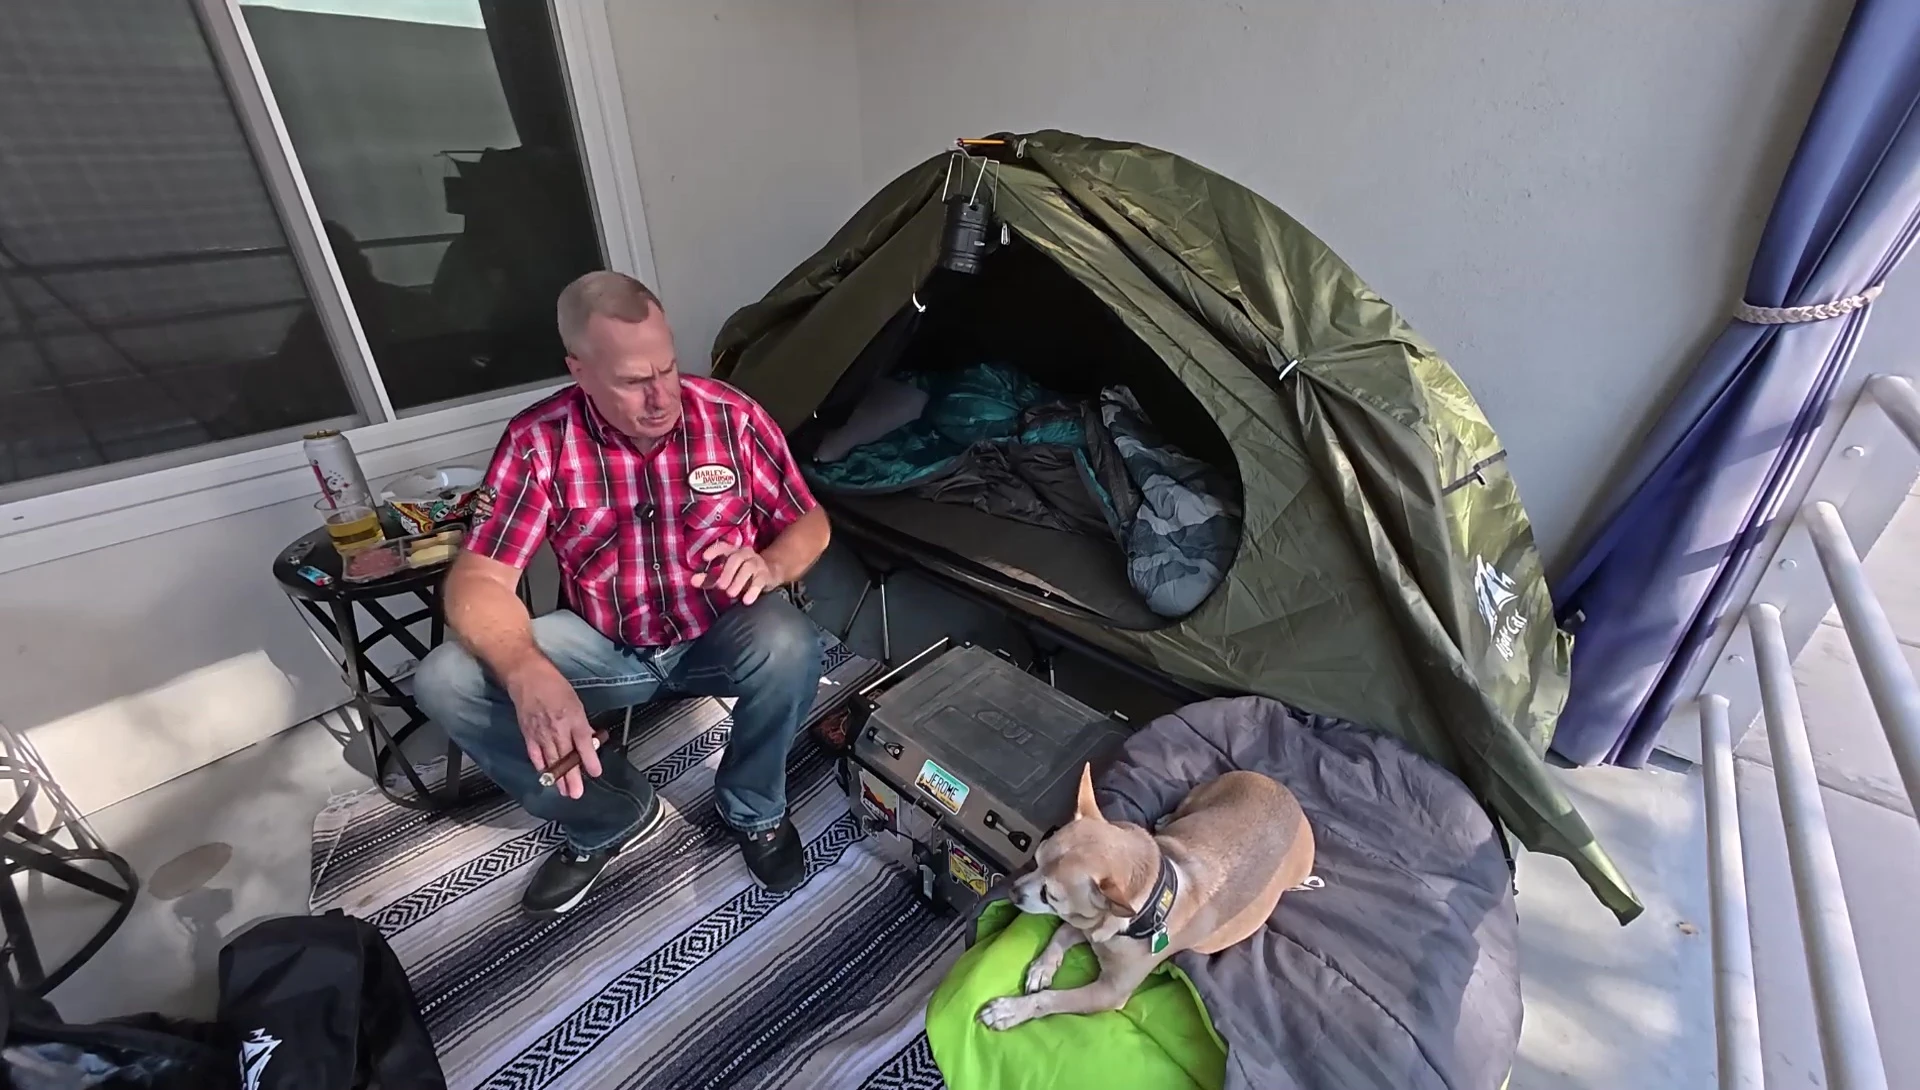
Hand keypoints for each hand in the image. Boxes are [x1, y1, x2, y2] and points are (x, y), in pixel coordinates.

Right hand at [504, 662, 599, 798]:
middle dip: (571, 777)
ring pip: (551, 760)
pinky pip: (535, 755)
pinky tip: (546, 776)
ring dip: (557, 778)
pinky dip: (541, 767)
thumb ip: (583, 724)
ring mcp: (541, 733)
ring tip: (564, 792)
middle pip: (566, 757)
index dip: (589, 759)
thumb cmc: (555, 686)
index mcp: (573, 718)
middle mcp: (558, 728)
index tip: (595, 773)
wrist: (527, 678)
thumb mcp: (576, 702)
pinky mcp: (528, 734)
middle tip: (576, 794)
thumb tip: (591, 741)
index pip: (583, 743)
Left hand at [689, 541, 776, 603]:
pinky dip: (753, 591)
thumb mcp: (724, 576)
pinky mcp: (766, 575)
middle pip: (736, 558)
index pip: (723, 547)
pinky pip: (759, 581)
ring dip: (738, 581)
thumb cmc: (740, 575)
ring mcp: (757, 563)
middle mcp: (745, 554)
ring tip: (730, 594)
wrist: (770, 574)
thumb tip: (692, 581)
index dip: (714, 550)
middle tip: (720, 586)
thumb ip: (709, 578)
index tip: (704, 557)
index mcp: (732, 552)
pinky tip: (747, 600)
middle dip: (727, 572)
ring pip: (748, 568)